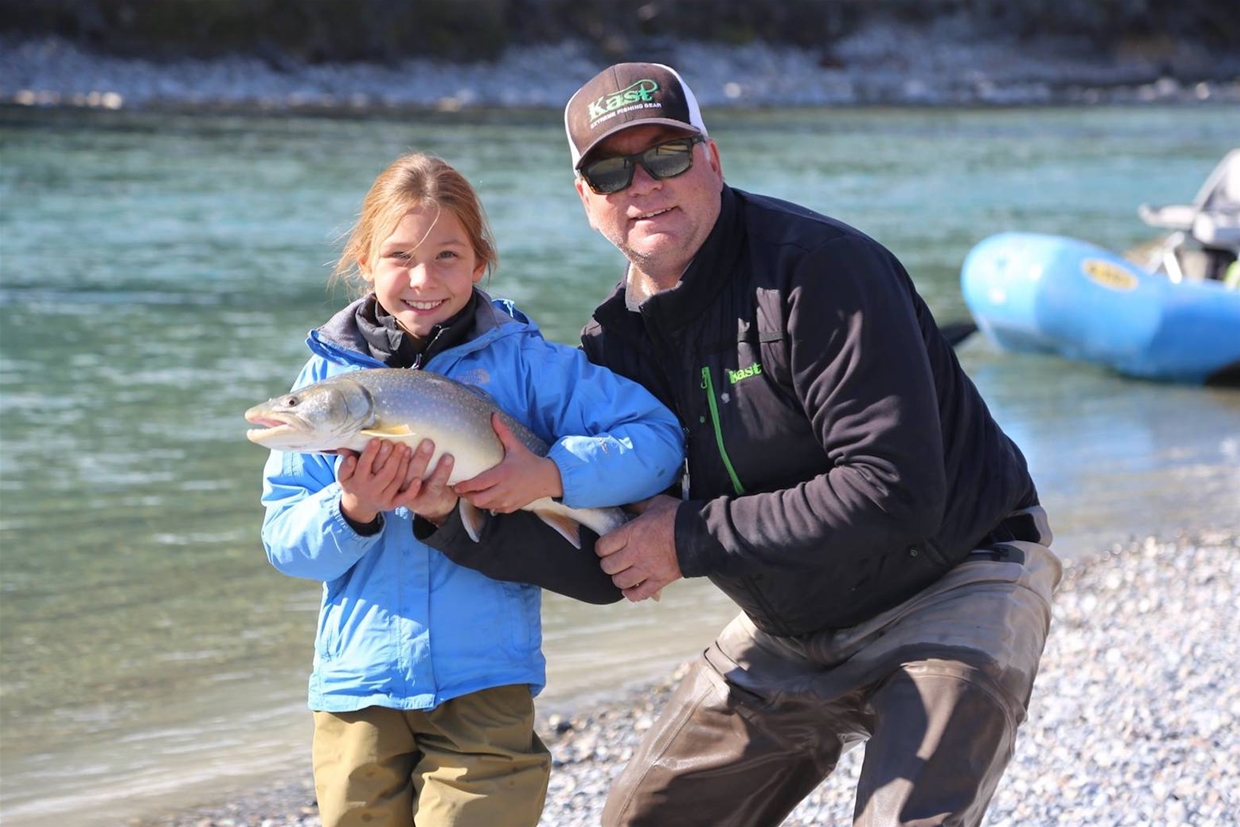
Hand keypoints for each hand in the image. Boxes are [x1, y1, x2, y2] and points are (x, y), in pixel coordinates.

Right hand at [338, 438, 457, 525]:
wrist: (358, 506)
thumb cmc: (353, 483)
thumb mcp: (343, 476)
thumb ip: (345, 466)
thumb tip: (350, 457)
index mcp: (358, 482)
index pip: (365, 465)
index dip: (371, 452)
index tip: (378, 439)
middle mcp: (371, 491)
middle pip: (385, 473)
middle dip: (392, 457)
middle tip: (398, 443)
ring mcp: (383, 498)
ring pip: (396, 481)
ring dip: (403, 465)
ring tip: (408, 449)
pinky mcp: (393, 505)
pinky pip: (404, 498)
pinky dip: (412, 490)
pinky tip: (419, 479)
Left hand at [452, 413, 562, 512]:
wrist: (547, 478)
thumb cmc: (529, 462)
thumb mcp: (516, 446)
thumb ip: (503, 432)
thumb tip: (494, 415)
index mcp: (503, 474)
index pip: (478, 484)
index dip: (464, 486)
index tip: (456, 484)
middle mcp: (504, 490)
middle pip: (478, 500)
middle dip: (466, 496)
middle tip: (460, 490)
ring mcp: (507, 501)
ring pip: (484, 506)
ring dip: (476, 500)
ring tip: (469, 493)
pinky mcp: (511, 508)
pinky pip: (493, 509)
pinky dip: (487, 504)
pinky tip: (485, 497)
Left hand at [596, 494, 682, 601]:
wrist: (701, 533)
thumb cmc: (677, 516)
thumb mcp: (655, 503)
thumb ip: (638, 506)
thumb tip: (626, 504)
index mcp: (632, 533)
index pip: (602, 547)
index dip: (601, 547)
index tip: (606, 546)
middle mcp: (636, 553)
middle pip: (608, 566)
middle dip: (608, 563)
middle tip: (614, 559)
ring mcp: (647, 569)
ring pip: (620, 582)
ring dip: (619, 577)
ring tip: (623, 572)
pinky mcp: (659, 581)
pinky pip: (638, 594)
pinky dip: (631, 593)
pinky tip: (631, 587)